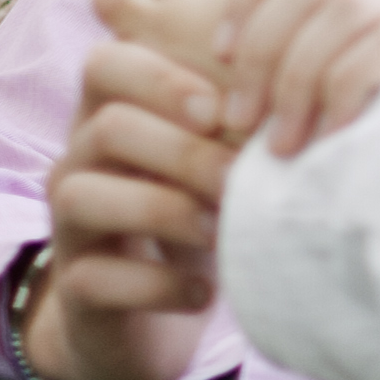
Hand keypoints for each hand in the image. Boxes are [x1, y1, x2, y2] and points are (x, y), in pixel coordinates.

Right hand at [25, 34, 244, 379]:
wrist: (151, 315)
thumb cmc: (199, 215)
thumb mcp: (219, 162)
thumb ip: (244, 123)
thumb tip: (312, 94)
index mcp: (111, 116)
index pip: (107, 65)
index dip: (163, 79)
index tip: (222, 111)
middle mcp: (78, 163)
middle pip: (108, 127)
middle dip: (185, 151)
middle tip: (241, 181)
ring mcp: (68, 226)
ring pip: (83, 196)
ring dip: (166, 211)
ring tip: (223, 234)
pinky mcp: (76, 288)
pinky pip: (95, 278)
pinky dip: (157, 285)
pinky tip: (205, 293)